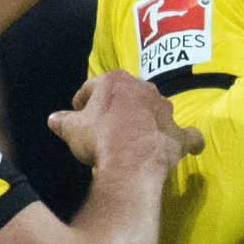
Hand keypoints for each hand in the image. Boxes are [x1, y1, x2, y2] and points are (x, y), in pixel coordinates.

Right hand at [47, 69, 201, 179]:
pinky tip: (189, 145)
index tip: (79, 112)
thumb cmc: (98, 139)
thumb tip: (53, 119)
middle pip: (127, 96)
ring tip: (135, 136)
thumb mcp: (72, 129)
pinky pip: (188, 135)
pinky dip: (187, 139)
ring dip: (147, 119)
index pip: (93, 87)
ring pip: (156, 110)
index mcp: (116, 81)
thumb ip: (62, 120)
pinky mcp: (179, 134)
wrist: (129, 162)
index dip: (83, 100)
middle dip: (117, 107)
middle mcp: (145, 89)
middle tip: (106, 125)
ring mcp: (165, 111)